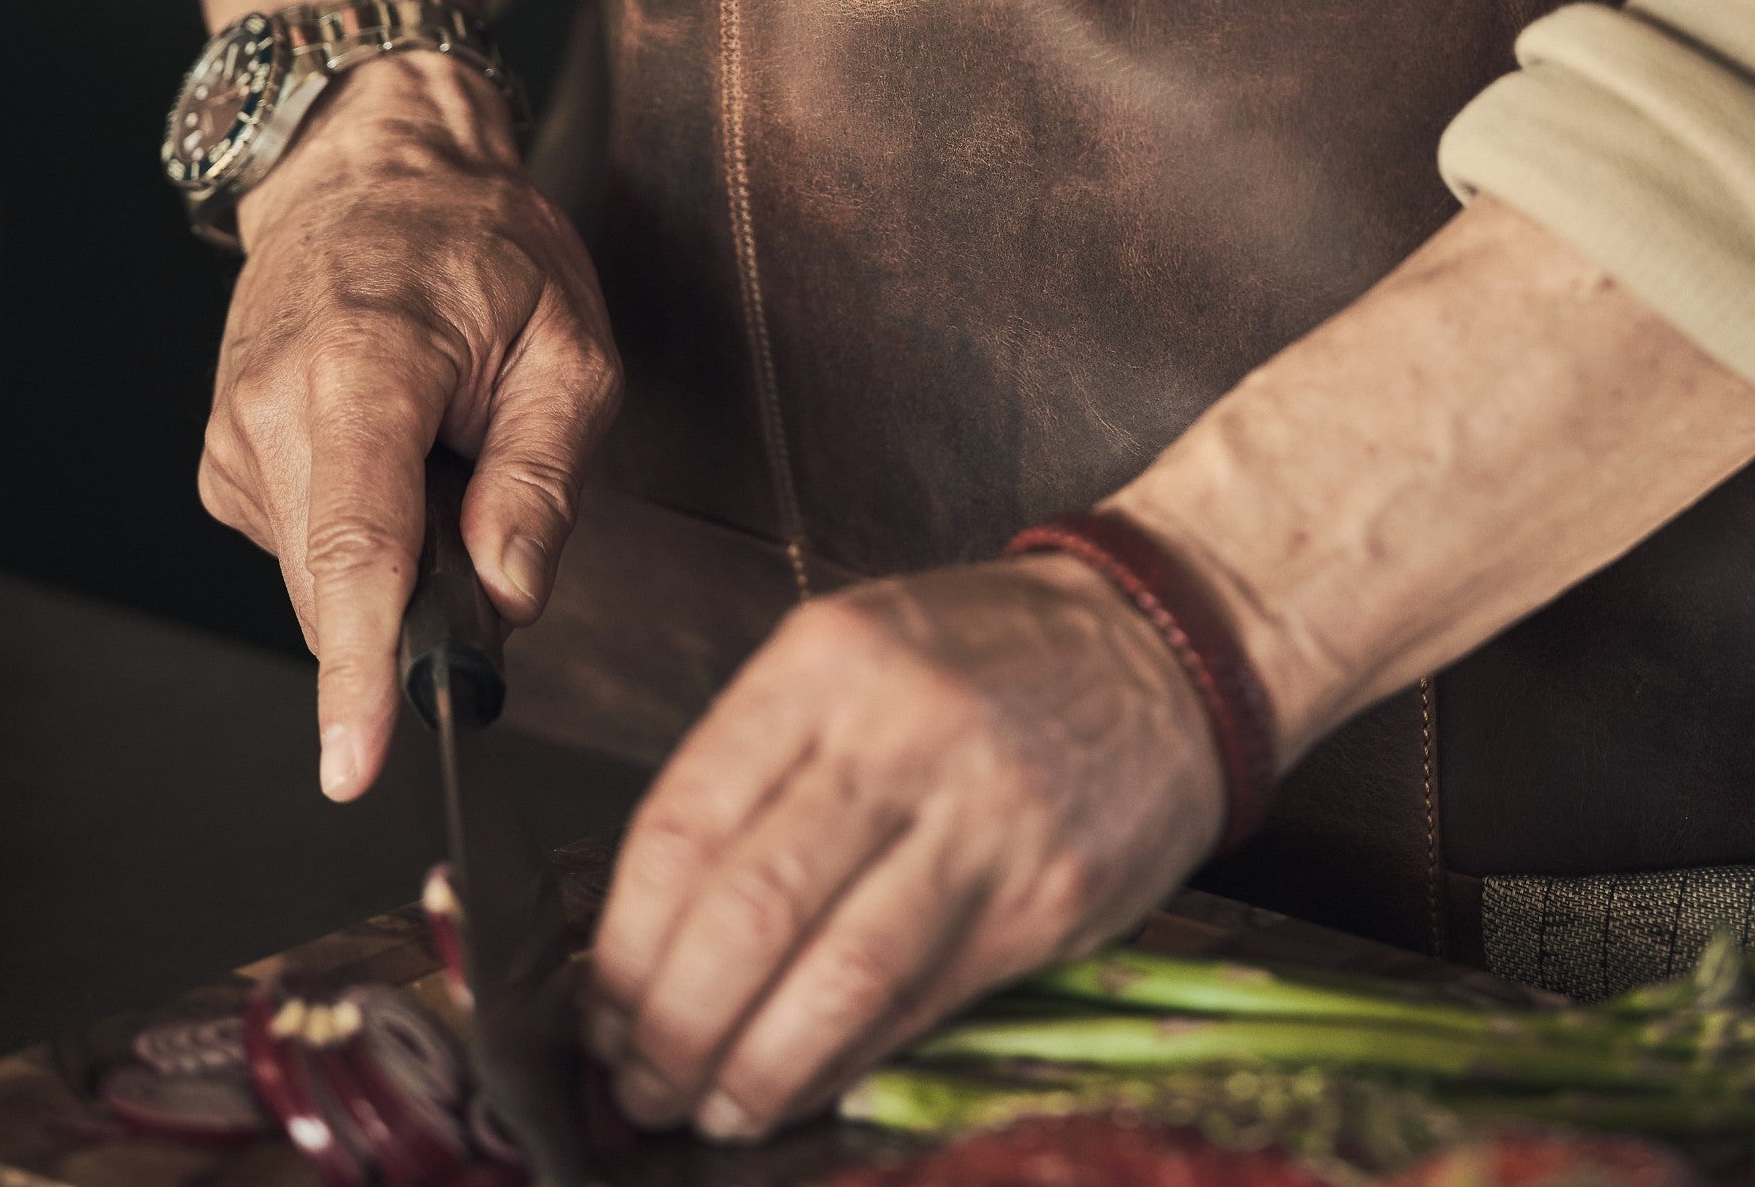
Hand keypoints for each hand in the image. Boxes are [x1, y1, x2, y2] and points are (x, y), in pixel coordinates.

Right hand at [196, 47, 619, 799]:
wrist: (371, 170)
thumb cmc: (481, 245)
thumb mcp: (567, 346)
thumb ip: (543, 479)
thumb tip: (509, 598)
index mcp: (359, 374)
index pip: (356, 552)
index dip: (360, 671)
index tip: (354, 764)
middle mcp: (269, 412)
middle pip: (344, 586)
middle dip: (424, 597)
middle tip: (485, 488)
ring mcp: (233, 438)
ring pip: (330, 576)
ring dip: (402, 548)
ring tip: (439, 434)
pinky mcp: (225, 461)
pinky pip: (311, 544)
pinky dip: (366, 523)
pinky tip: (393, 442)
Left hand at [585, 553, 1222, 1141]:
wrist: (1156, 648)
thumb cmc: (985, 657)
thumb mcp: (857, 658)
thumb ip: (765, 764)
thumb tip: (659, 926)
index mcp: (824, 659)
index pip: (684, 820)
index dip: (625, 940)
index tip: (598, 1005)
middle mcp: (896, 729)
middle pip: (746, 910)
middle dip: (671, 1024)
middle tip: (636, 1080)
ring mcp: (979, 814)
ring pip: (832, 975)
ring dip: (749, 1069)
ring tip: (705, 1106)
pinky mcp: (1045, 895)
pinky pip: (919, 1002)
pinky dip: (842, 1066)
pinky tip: (796, 1092)